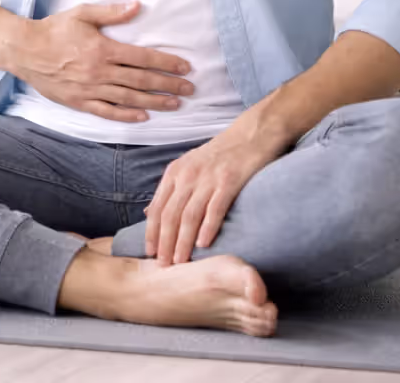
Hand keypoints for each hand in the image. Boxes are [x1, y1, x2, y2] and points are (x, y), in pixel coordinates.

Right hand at [1, 0, 194, 122]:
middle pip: (141, 80)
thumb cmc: (54, 29)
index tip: (185, 66)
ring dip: (155, 102)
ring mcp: (90, 89)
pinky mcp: (80, 102)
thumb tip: (137, 6)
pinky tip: (143, 117)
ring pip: (129, 99)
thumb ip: (112, 12)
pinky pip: (107, 112)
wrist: (24, 50)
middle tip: (190, 88)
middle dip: (169, 84)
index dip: (166, 62)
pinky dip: (126, 116)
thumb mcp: (83, 13)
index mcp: (104, 49)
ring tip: (175, 104)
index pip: (143, 58)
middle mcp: (100, 72)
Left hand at [144, 130, 280, 265]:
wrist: (251, 133)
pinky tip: (204, 244)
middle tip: (164, 265)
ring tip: (181, 261)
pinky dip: (208, 227)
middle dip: (165, 242)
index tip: (150, 253)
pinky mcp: (230, 180)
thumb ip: (170, 190)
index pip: (157, 208)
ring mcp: (208, 177)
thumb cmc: (220, 154)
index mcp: (175, 172)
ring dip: (183, 241)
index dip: (152, 233)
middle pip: (170, 214)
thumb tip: (148, 213)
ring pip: (189, 215)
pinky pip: (215, 208)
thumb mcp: (188, 166)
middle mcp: (188, 174)